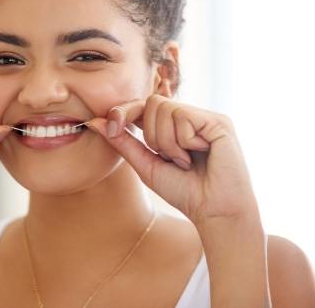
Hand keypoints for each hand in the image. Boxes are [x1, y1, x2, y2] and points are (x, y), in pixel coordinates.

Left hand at [87, 94, 259, 227]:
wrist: (215, 212)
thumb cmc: (185, 191)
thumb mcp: (146, 165)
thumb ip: (123, 142)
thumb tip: (96, 121)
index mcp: (173, 126)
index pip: (143, 105)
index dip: (124, 111)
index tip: (112, 127)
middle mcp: (190, 117)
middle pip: (151, 102)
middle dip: (152, 135)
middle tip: (170, 159)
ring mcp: (205, 117)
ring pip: (165, 108)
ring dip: (168, 142)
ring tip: (186, 160)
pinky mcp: (218, 121)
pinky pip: (183, 116)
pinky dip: (183, 141)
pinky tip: (200, 154)